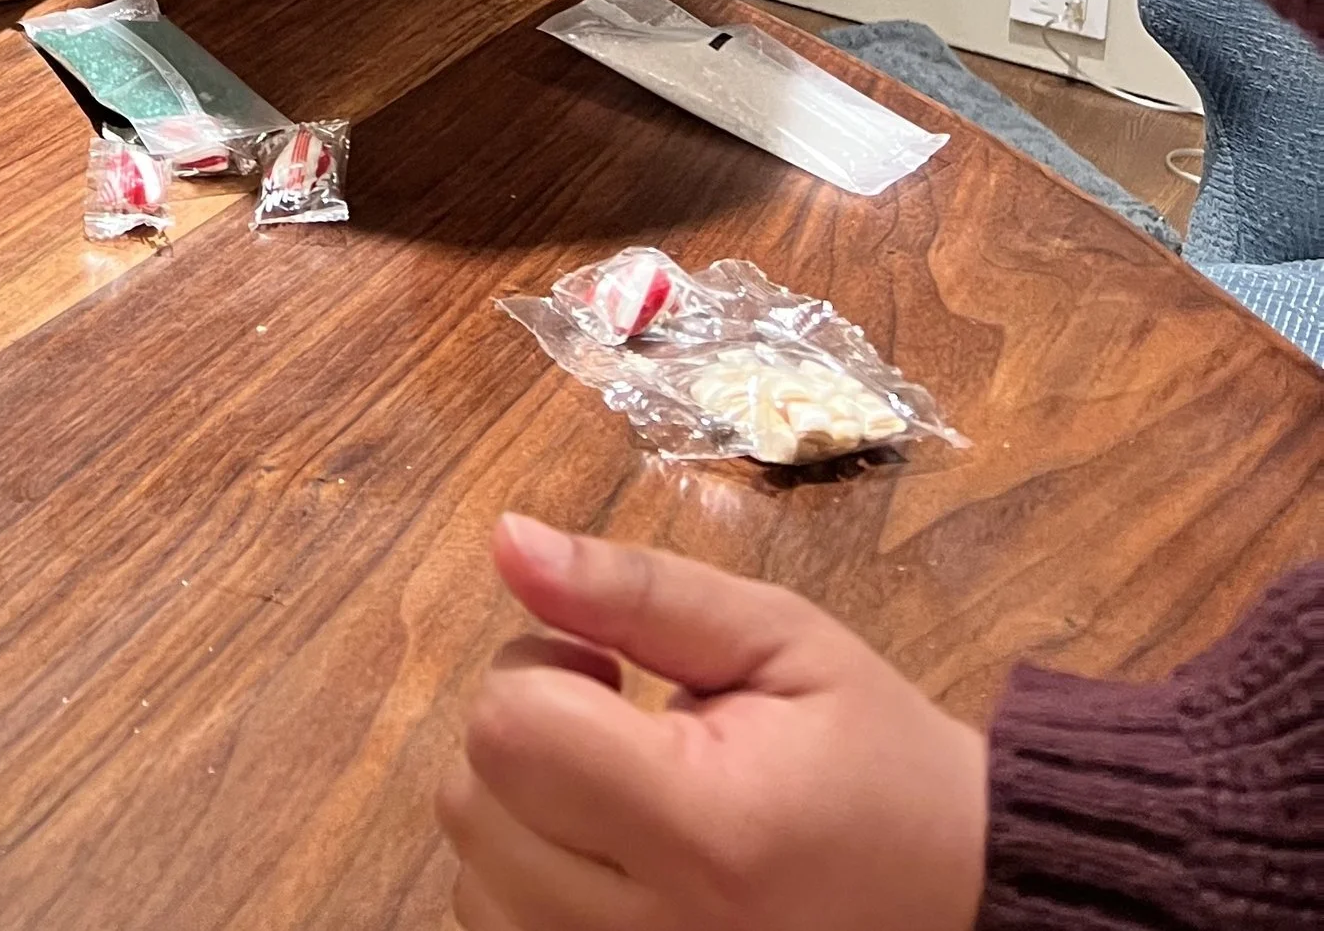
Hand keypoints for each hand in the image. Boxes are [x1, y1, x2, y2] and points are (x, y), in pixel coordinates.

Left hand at [436, 516, 984, 930]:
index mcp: (703, 829)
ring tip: (624, 801)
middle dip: (526, 736)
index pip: (509, 729)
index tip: (612, 675)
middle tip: (621, 731)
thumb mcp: (777, 639)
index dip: (543, 669)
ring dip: (520, 821)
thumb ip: (636, 590)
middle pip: (471, 804)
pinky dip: (530, 892)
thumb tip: (506, 538)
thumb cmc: (874, 761)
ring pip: (473, 882)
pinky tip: (609, 862)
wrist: (960, 902)